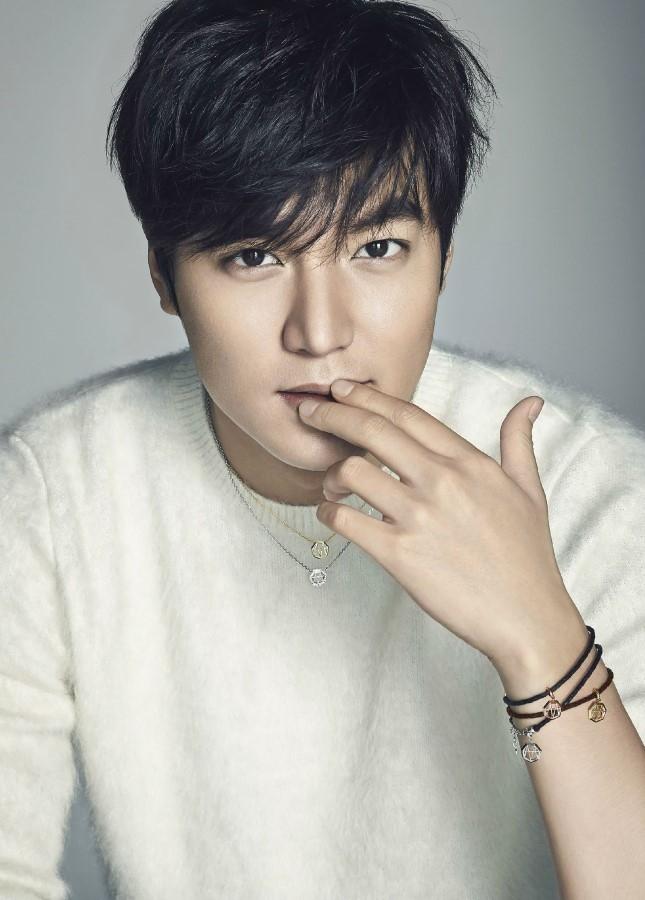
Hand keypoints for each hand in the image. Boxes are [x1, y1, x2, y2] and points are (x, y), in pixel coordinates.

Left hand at [297, 379, 578, 669]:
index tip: (343, 390)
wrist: (527, 618)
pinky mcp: (400, 555)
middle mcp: (441, 481)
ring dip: (330, 473)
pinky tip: (331, 515)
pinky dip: (328, 514)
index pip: (407, 414)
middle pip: (372, 429)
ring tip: (331, 485)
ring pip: (352, 470)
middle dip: (332, 413)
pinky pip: (346, 521)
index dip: (367, 397)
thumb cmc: (527, 557)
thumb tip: (530, 403)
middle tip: (310, 411)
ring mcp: (419, 517)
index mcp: (469, 462)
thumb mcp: (529, 490)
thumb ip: (519, 441)